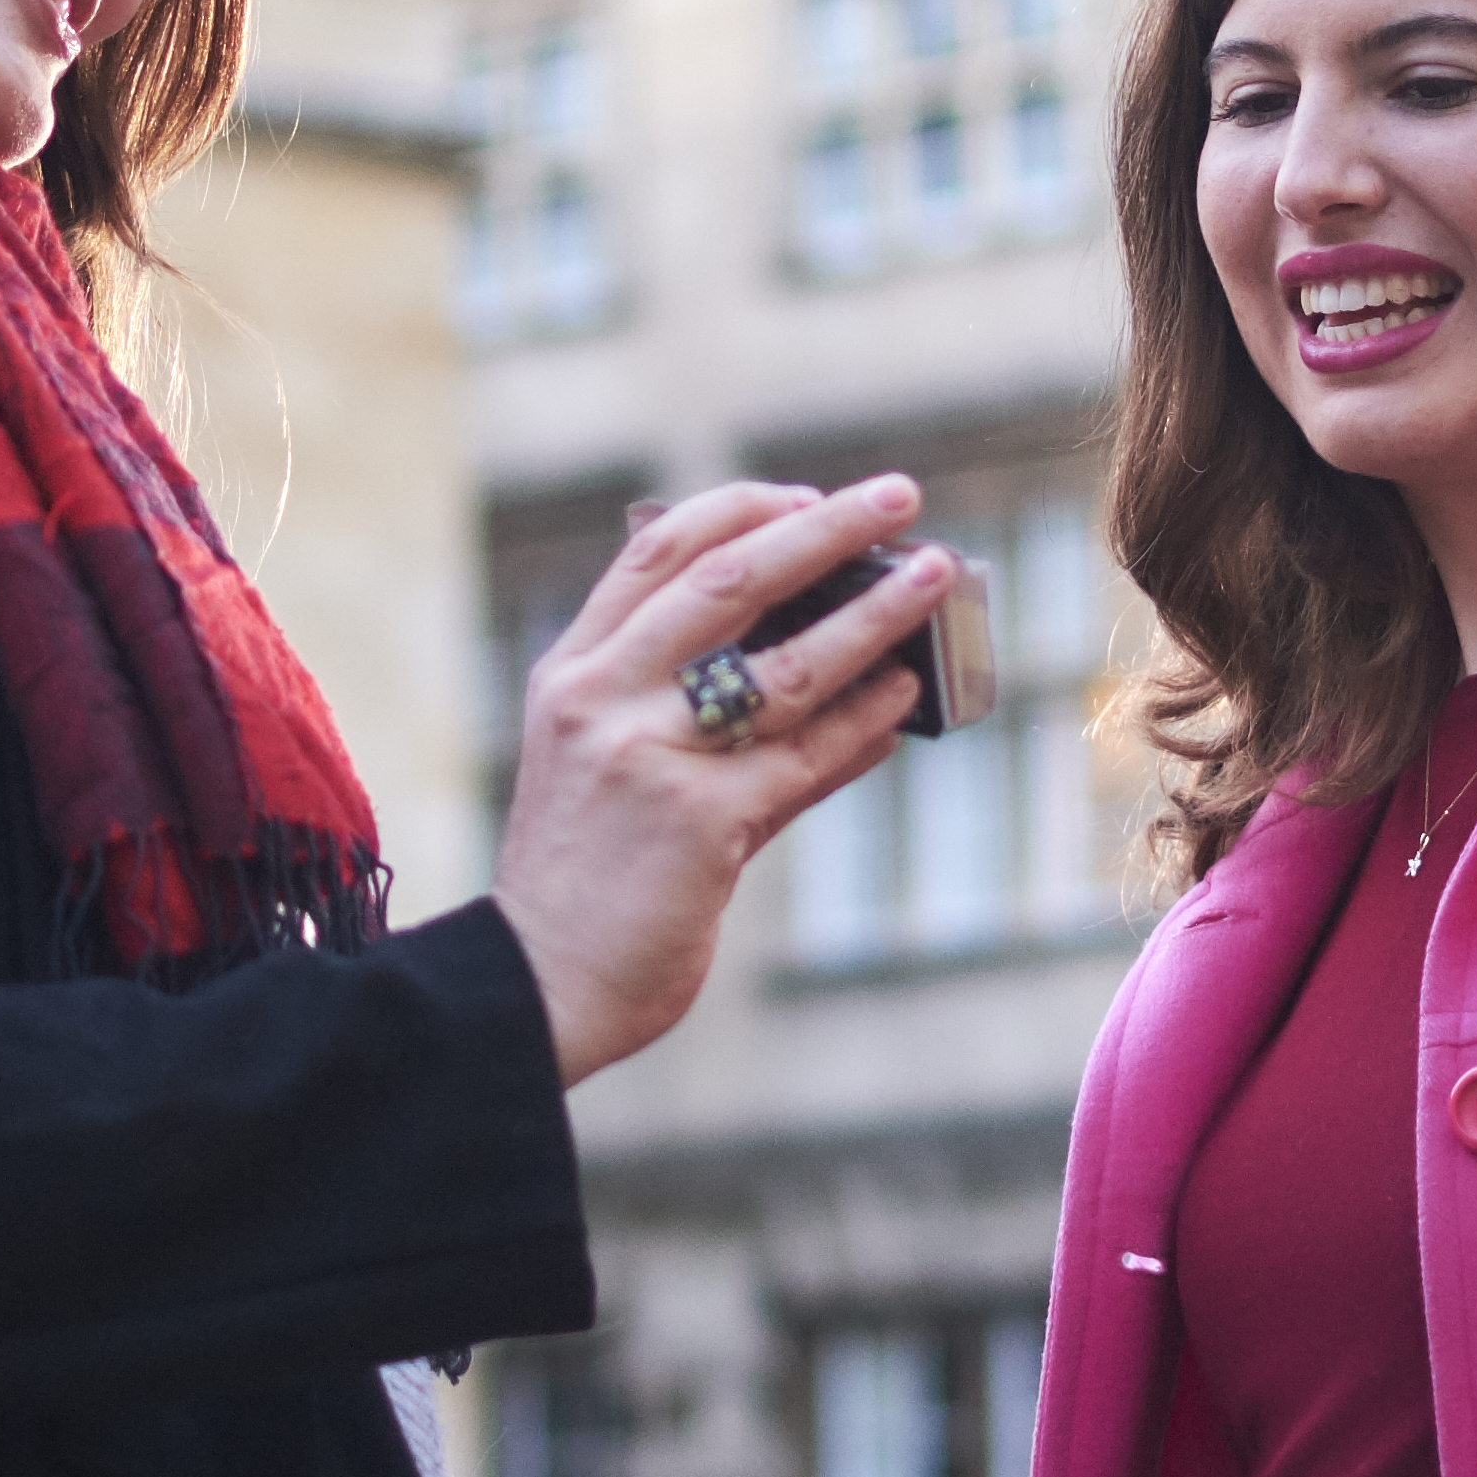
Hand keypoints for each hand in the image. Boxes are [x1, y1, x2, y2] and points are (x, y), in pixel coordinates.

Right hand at [489, 479, 953, 1087]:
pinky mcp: (701, 822)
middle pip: (730, 580)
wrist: (542, 982)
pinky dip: (865, 722)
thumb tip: (810, 647)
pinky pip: (806, 757)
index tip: (808, 494)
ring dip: (875, 615)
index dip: (742, 509)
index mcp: (572, 671)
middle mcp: (602, 698)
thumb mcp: (600, 758)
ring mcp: (649, 756)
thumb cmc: (586, 872)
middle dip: (825, 528)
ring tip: (934, 582)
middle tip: (900, 496)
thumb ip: (678, 697)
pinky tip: (904, 702)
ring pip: (787, 664)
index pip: (658, 551)